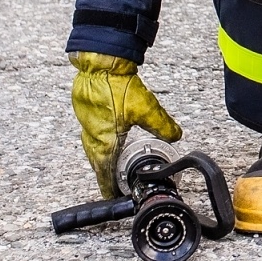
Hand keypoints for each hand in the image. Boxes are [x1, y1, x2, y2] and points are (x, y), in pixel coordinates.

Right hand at [70, 52, 181, 197]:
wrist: (100, 64)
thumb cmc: (116, 85)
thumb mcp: (147, 109)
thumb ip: (163, 126)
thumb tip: (176, 135)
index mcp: (105, 143)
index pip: (105, 174)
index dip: (110, 187)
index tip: (112, 196)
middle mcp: (92, 137)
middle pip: (98, 164)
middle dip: (106, 176)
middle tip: (112, 185)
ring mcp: (86, 126)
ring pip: (93, 150)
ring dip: (102, 160)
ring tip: (110, 166)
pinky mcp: (85, 114)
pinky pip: (91, 136)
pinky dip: (98, 143)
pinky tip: (106, 139)